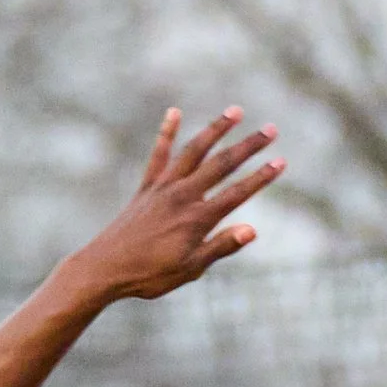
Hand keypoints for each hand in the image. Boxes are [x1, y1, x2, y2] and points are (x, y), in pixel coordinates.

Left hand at [69, 106, 285, 301]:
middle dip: (248, 146)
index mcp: (197, 218)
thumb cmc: (149, 275)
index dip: (261, 177)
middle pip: (221, 164)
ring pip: (194, 151)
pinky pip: (158, 155)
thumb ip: (221, 246)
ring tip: (236, 111)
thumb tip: (253, 229)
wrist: (105, 267)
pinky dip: (167, 133)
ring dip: (216, 129)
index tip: (281, 162)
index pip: (237, 193)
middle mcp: (182, 195)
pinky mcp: (146, 187)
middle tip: (271, 129)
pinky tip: (174, 112)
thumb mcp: (190, 268)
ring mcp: (163, 187)